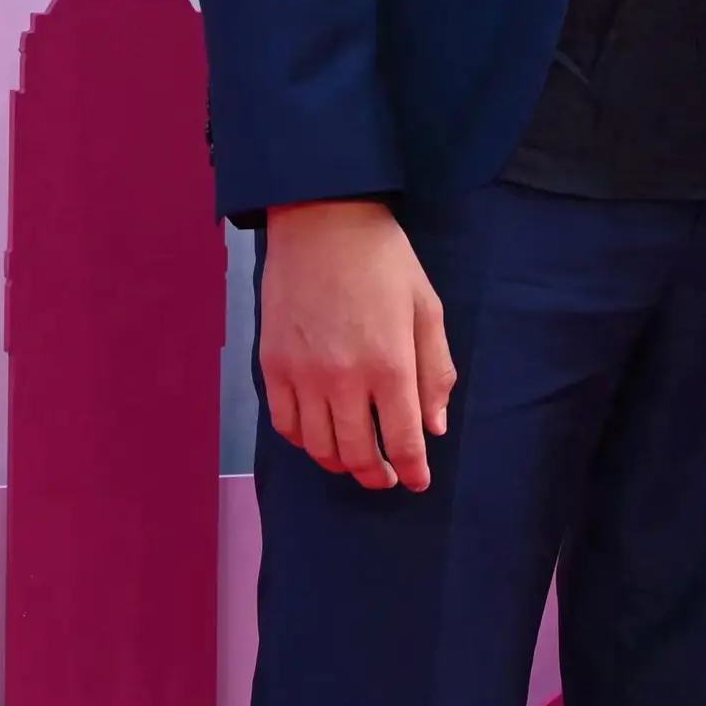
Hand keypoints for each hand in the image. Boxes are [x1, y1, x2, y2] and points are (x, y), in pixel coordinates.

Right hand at [259, 198, 456, 489]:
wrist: (322, 224)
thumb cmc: (384, 262)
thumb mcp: (427, 309)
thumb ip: (434, 370)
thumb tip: (434, 426)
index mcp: (389, 364)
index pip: (401, 438)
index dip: (412, 468)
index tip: (418, 481)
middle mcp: (343, 379)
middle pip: (356, 452)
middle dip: (376, 473)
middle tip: (387, 477)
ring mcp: (301, 376)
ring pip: (318, 447)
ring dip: (340, 463)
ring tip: (356, 461)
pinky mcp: (271, 367)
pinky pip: (285, 425)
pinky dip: (303, 441)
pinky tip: (319, 436)